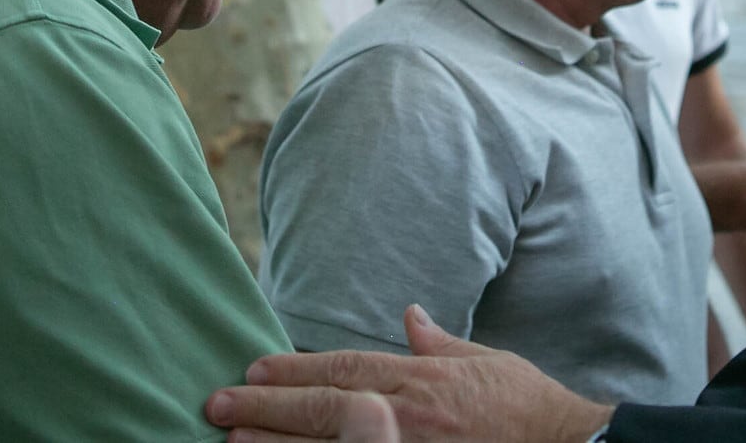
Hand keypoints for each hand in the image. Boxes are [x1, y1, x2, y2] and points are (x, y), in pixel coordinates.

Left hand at [207, 305, 614, 442]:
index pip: (345, 369)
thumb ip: (440, 343)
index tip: (253, 367)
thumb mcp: (487, 361)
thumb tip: (410, 316)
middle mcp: (408, 416)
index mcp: (423, 379)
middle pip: (324, 409)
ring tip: (231, 442)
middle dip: (267, 407)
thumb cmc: (527, 407)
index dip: (295, 368)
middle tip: (217, 404)